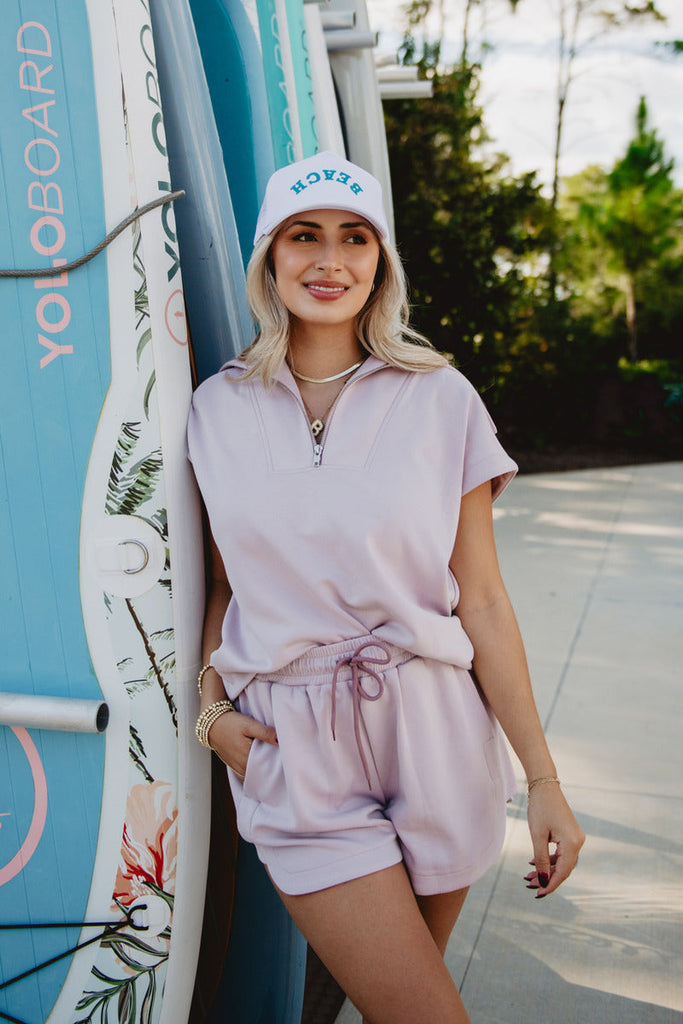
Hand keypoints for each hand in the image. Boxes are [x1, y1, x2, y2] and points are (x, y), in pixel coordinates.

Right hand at [207, 709, 277, 778]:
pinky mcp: (234, 767)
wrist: (212, 724)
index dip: (278, 761)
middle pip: (262, 772)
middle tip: (280, 757)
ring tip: (271, 760)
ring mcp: (237, 769)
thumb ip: (265, 733)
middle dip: (271, 766)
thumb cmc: (230, 723)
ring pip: (254, 774)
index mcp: (248, 757)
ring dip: (263, 769)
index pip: (269, 766)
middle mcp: (242, 767)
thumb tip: (280, 740)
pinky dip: (254, 772)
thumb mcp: (248, 724)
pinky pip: (247, 775)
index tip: (284, 754)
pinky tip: (259, 765)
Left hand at [525, 783, 584, 897]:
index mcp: (573, 844)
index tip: (538, 894)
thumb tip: (543, 881)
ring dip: (546, 869)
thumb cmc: (540, 808)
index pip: (563, 872)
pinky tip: (533, 862)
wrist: (545, 786)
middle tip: (529, 885)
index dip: (551, 885)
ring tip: (528, 876)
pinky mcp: (570, 834)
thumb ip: (540, 860)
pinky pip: (561, 852)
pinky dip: (548, 859)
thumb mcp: (537, 836)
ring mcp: (575, 838)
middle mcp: (578, 842)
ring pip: (561, 861)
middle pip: (563, 868)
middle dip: (546, 878)